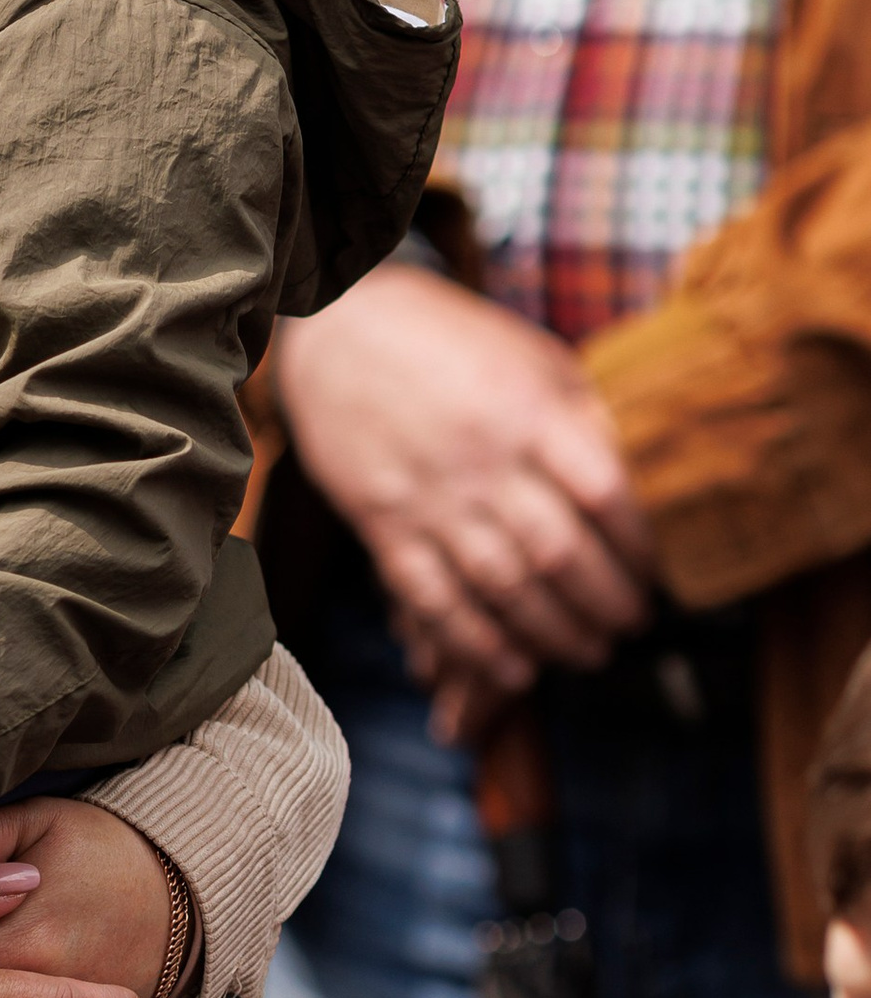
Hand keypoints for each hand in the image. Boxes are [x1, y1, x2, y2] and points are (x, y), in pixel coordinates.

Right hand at [274, 259, 656, 720]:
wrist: (340, 330)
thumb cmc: (448, 339)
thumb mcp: (531, 355)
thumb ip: (582, 414)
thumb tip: (643, 475)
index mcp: (528, 411)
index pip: (605, 493)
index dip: (640, 544)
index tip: (658, 569)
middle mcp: (481, 460)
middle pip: (559, 552)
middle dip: (606, 602)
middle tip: (632, 624)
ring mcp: (429, 497)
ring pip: (502, 586)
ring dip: (553, 632)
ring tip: (587, 652)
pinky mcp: (383, 524)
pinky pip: (432, 599)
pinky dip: (475, 642)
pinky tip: (512, 667)